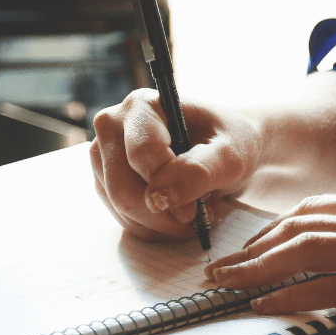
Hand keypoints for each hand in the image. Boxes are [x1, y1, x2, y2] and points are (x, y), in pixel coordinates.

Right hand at [88, 89, 262, 241]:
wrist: (226, 148)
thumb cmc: (231, 142)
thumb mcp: (230, 154)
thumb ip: (198, 171)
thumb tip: (158, 198)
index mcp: (142, 106)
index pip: (141, 155)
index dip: (169, 187)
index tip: (196, 208)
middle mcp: (113, 126)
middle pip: (122, 188)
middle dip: (163, 214)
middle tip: (197, 217)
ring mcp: (105, 156)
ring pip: (121, 208)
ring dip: (161, 224)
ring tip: (194, 213)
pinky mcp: (107, 182)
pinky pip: (124, 219)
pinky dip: (155, 228)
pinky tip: (178, 217)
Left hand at [205, 193, 335, 334]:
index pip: (313, 209)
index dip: (272, 230)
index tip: (248, 248)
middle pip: (297, 226)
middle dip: (251, 249)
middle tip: (220, 269)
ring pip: (304, 252)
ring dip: (256, 270)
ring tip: (227, 286)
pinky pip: (330, 288)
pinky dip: (290, 297)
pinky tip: (266, 307)